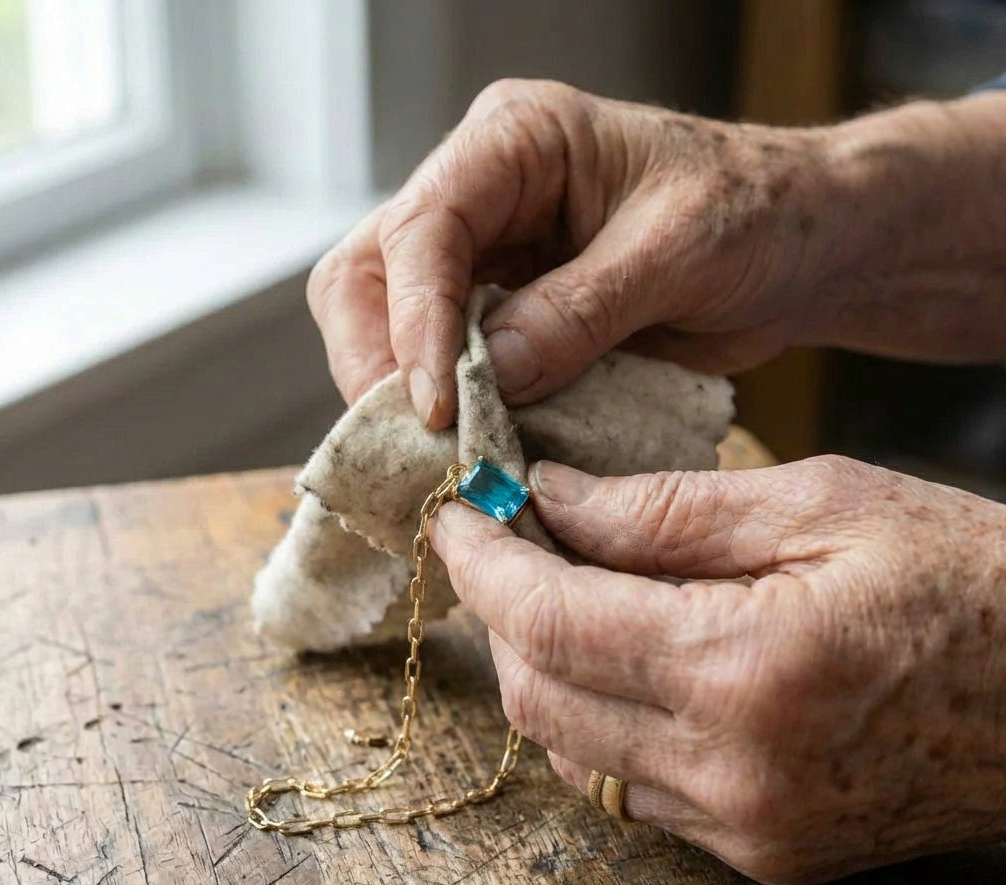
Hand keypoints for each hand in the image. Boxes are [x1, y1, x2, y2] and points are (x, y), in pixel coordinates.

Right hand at [308, 80, 1005, 428]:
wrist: (799, 246)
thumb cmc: (757, 214)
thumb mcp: (678, 250)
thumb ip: (580, 311)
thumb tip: (491, 379)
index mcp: (516, 141)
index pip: (423, 228)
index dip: (416, 321)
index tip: (436, 405)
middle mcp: (482, 196)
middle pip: (369, 276)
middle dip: (381, 364)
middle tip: (418, 444)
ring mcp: (486, 260)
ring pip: (387, 326)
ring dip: (402, 396)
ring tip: (440, 457)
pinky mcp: (503, 318)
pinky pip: (445, 367)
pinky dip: (449, 414)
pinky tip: (471, 451)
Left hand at [429, 455, 1005, 884]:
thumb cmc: (963, 575)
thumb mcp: (819, 502)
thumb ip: (665, 509)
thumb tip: (551, 496)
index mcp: (747, 669)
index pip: (550, 620)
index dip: (483, 562)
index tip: (455, 512)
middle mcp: (731, 771)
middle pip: (538, 695)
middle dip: (498, 612)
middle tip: (503, 540)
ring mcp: (744, 827)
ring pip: (570, 750)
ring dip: (540, 665)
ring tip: (558, 588)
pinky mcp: (761, 852)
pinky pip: (628, 787)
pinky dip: (596, 717)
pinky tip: (620, 656)